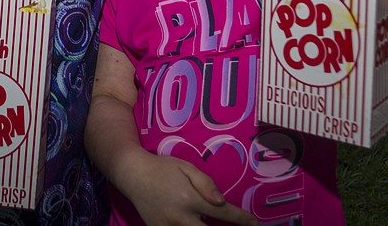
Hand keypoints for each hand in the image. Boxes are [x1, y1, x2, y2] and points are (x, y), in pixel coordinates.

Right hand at [122, 152, 257, 225]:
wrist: (133, 175)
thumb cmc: (163, 168)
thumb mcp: (186, 167)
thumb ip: (205, 183)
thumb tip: (222, 202)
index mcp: (189, 199)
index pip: (222, 213)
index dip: (241, 219)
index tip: (254, 223)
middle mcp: (180, 217)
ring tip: (210, 223)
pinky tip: (195, 224)